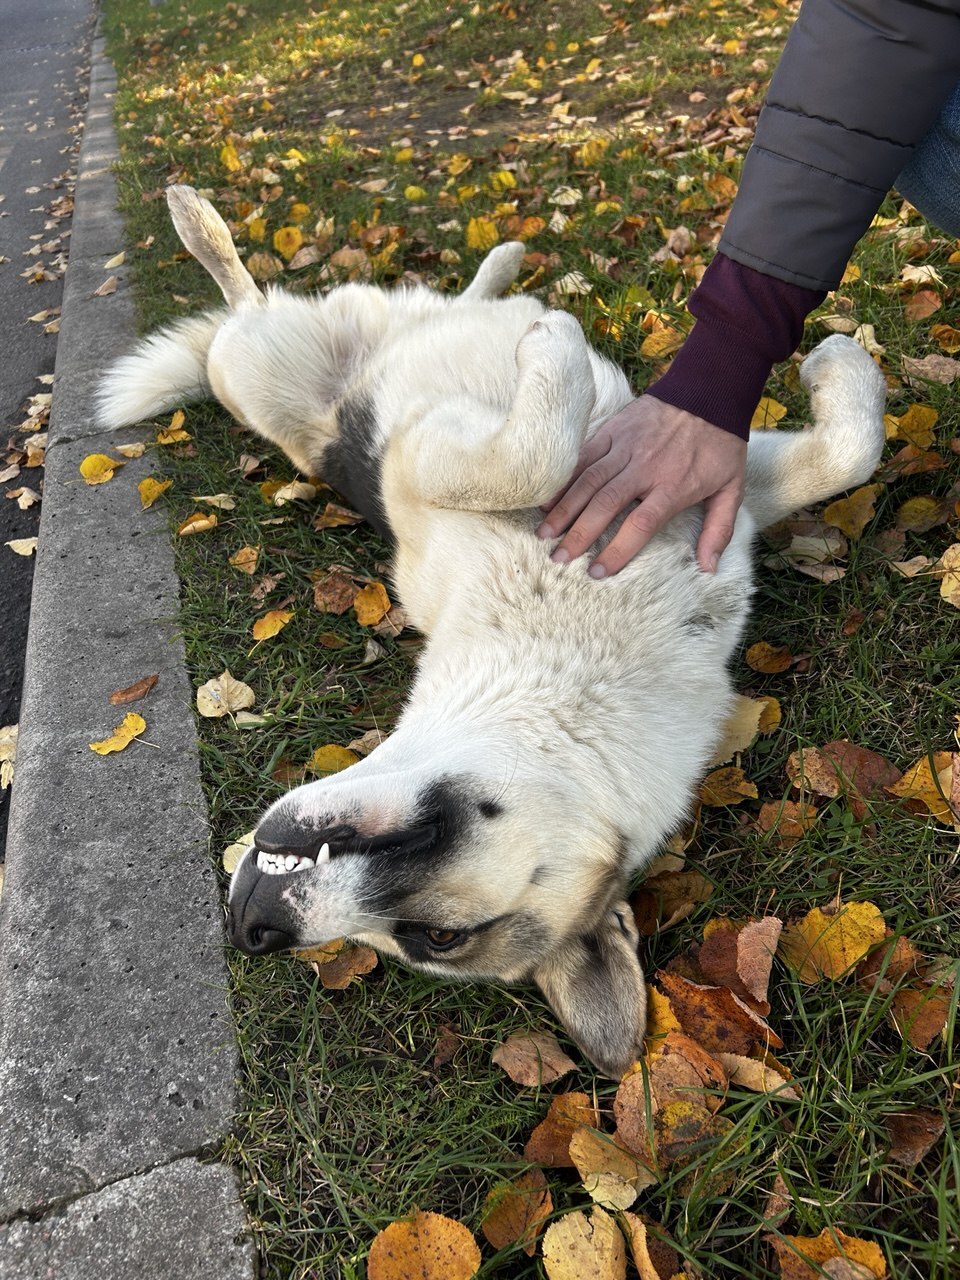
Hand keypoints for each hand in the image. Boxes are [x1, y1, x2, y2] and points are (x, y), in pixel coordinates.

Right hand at [537, 394, 747, 575]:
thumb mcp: (732, 488)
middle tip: (557, 558)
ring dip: (564, 509)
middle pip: (605, 504)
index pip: (639, 524)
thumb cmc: (720, 445)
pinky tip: (548, 498)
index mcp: (673, 486)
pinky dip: (565, 478)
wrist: (709, 390)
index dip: (616, 550)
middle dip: (578, 534)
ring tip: (543, 533)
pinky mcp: (613, 430)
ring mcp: (626, 446)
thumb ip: (718, 529)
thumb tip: (708, 568)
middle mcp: (645, 467)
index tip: (596, 572)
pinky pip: (584, 456)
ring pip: (588, 480)